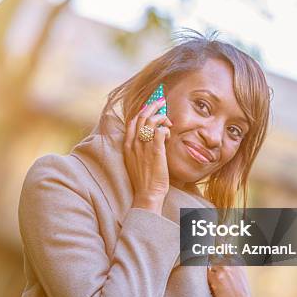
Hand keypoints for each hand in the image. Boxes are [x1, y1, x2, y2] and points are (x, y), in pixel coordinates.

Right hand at [123, 97, 172, 214]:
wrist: (147, 194)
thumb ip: (140, 148)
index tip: (150, 106)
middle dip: (152, 105)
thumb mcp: (136, 162)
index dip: (142, 110)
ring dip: (161, 116)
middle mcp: (133, 144)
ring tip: (168, 120)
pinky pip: (160, 131)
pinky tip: (169, 134)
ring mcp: (143, 147)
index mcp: (127, 146)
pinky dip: (166, 129)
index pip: (132, 121)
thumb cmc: (144, 181)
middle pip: (141, 116)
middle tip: (161, 101)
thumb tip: (151, 137)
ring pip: (151, 120)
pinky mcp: (155, 151)